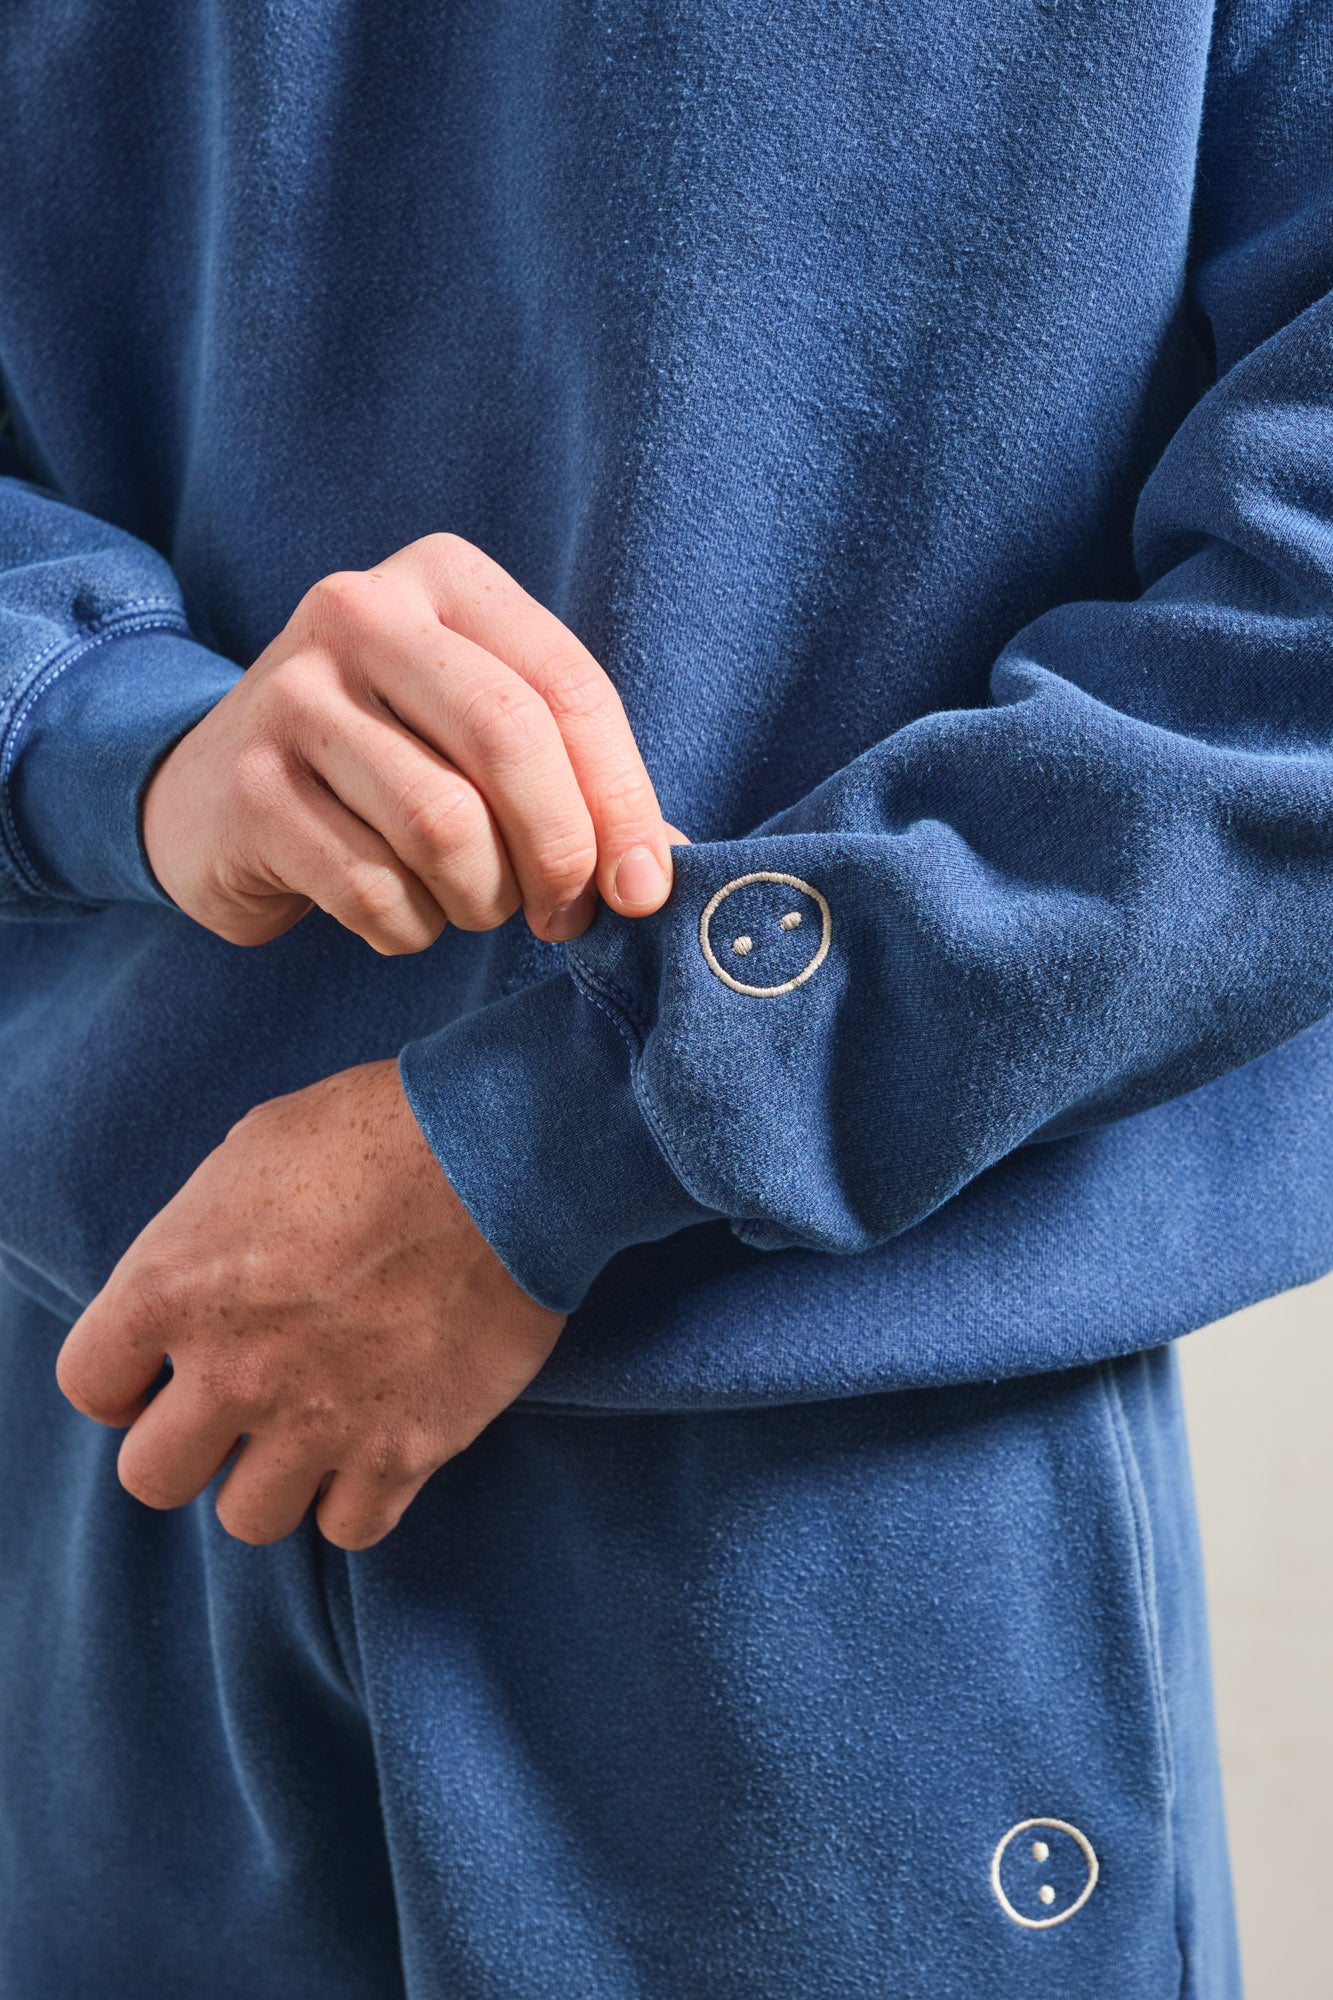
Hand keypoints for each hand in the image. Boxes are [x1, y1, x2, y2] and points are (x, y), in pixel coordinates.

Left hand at [54, 1061, 564, 1548]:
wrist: (501, 1157)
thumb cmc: (376, 1131)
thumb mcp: (252, 1151)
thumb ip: (206, 1235)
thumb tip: (207, 1274)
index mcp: (173, 1287)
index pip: (90, 1384)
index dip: (124, 1383)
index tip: (160, 1372)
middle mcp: (231, 1371)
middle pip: (153, 1478)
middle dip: (189, 1447)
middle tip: (237, 1407)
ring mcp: (317, 1422)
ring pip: (249, 1520)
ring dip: (273, 1479)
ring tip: (312, 1429)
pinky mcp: (404, 1452)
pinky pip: (350, 1529)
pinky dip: (358, 1499)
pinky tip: (376, 1447)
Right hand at [143, 532, 674, 951]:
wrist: (211, 794)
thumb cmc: (388, 763)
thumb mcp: (479, 735)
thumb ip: (575, 778)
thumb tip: (660, 869)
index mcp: (443, 577)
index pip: (569, 687)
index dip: (623, 801)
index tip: (641, 888)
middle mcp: (359, 611)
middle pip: (509, 741)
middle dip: (560, 852)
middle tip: (565, 916)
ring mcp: (290, 695)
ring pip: (444, 827)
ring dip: (482, 900)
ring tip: (474, 906)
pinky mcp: (249, 787)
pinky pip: (373, 888)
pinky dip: (410, 928)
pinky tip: (403, 916)